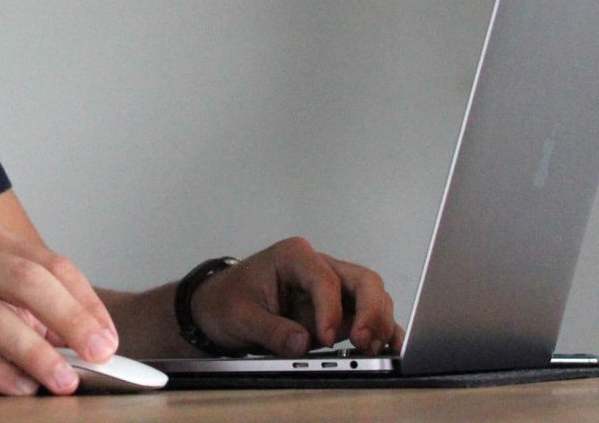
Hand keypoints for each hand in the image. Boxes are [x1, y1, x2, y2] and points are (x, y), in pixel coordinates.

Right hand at [0, 225, 118, 396]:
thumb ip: (34, 318)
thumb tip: (88, 340)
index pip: (50, 265)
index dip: (85, 301)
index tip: (109, 338)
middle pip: (28, 281)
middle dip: (71, 320)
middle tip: (100, 354)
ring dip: (38, 353)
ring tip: (64, 381)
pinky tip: (21, 389)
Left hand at [190, 237, 401, 355]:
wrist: (219, 307)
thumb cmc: (228, 301)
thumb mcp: (240, 316)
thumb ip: (271, 329)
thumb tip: (302, 343)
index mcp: (294, 256)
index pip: (324, 278)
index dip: (330, 309)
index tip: (325, 339)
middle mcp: (318, 267)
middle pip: (362, 281)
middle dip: (371, 311)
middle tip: (364, 343)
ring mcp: (331, 290)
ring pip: (372, 298)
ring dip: (378, 324)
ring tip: (371, 351)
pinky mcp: (337, 312)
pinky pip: (367, 318)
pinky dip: (381, 333)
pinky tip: (388, 350)